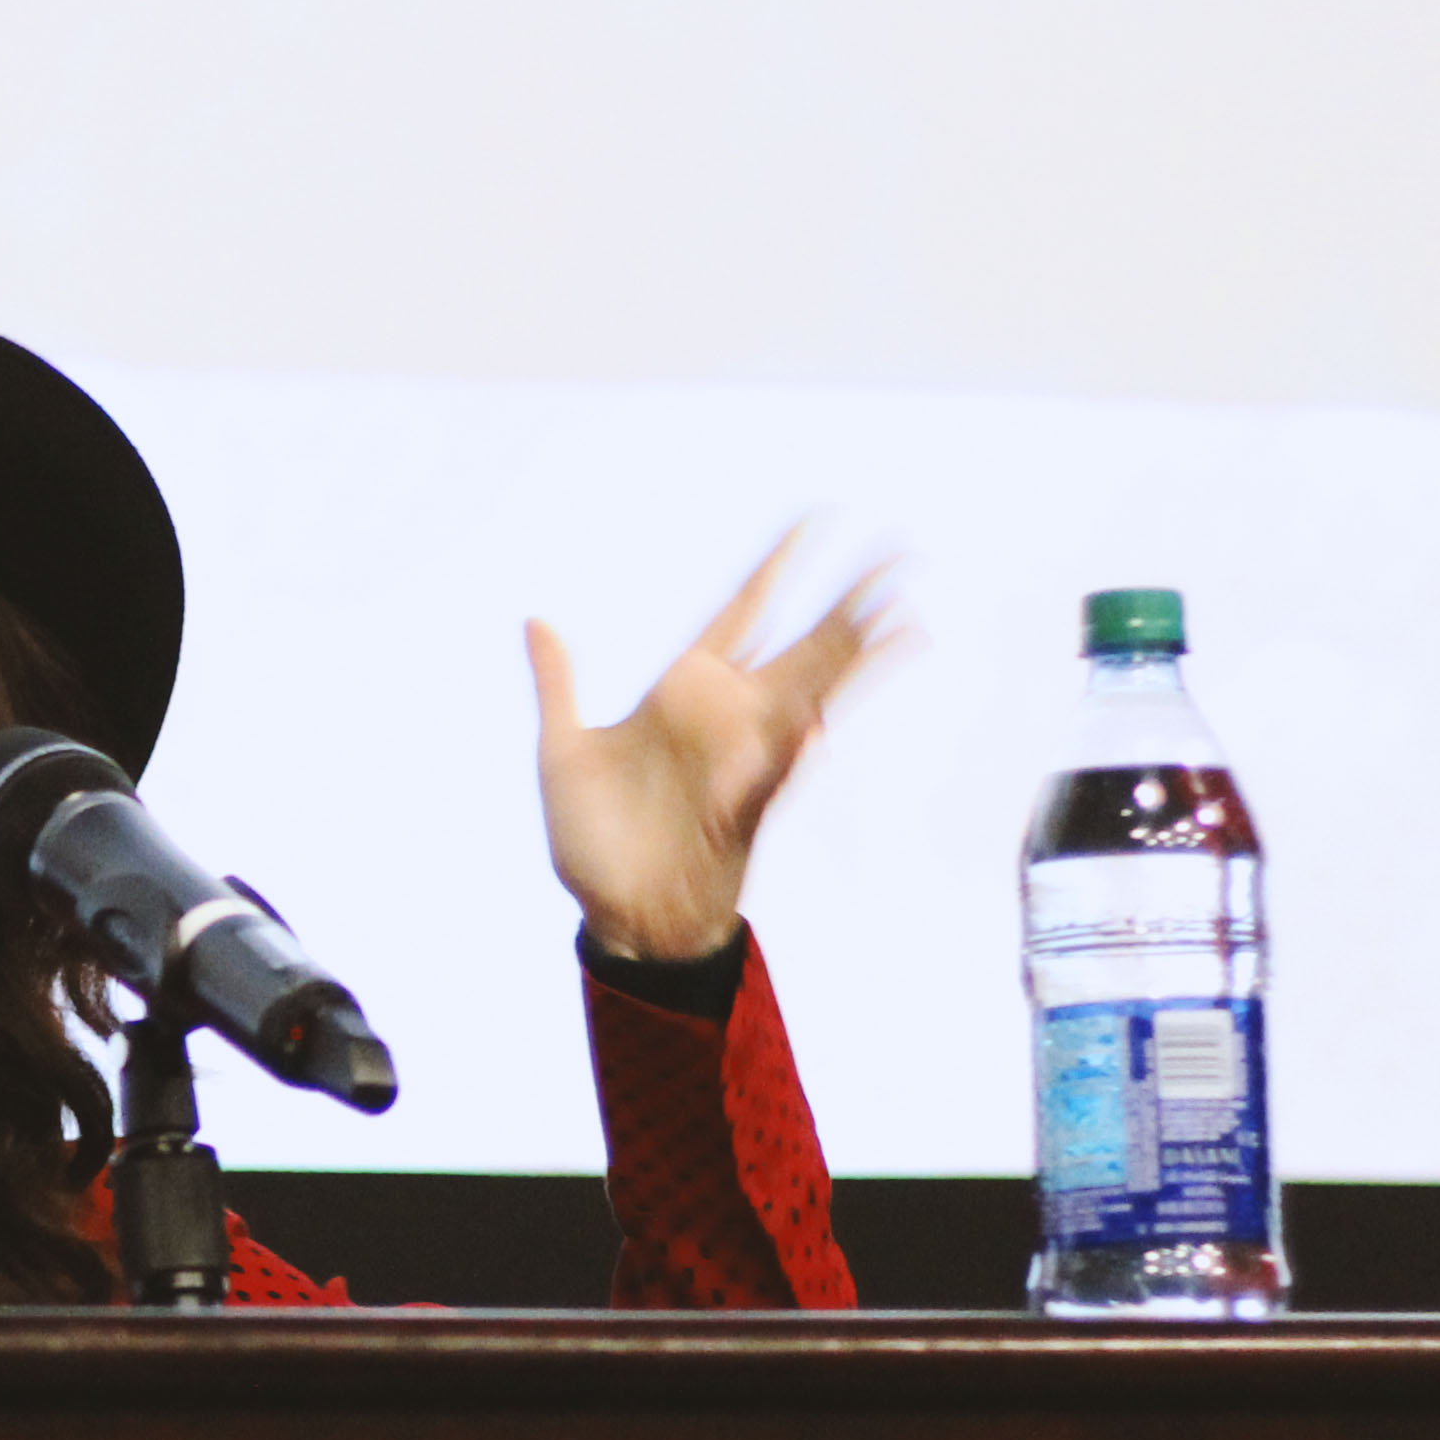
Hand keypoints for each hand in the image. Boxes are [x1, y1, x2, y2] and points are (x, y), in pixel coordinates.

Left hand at [528, 536, 899, 965]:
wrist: (618, 920)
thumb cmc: (593, 842)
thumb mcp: (563, 753)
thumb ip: (558, 685)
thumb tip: (536, 620)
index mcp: (683, 690)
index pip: (742, 609)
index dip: (777, 565)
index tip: (815, 518)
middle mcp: (726, 718)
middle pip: (801, 643)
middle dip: (848, 601)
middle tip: (898, 553)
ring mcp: (744, 760)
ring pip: (812, 696)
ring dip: (854, 662)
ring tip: (902, 620)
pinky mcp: (744, 807)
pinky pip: (775, 773)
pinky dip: (792, 751)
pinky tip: (817, 722)